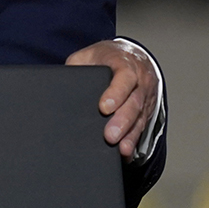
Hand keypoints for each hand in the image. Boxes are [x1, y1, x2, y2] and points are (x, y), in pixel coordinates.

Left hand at [66, 39, 157, 158]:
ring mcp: (145, 97)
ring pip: (139, 117)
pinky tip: (126, 153)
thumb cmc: (108, 57)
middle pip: (133, 103)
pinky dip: (133, 140)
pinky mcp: (146, 110)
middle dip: (122, 121)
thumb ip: (77, 66)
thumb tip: (61, 82)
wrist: (133, 55)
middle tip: (110, 136)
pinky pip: (141, 127)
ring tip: (121, 149)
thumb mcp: (89, 54)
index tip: (104, 108)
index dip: (116, 93)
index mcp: (125, 64)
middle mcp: (140, 81)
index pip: (124, 78)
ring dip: (129, 135)